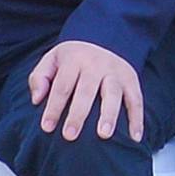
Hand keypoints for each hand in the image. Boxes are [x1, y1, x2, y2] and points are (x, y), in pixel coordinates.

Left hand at [26, 39, 145, 140]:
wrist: (104, 37)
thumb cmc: (73, 58)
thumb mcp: (52, 59)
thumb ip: (39, 77)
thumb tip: (36, 99)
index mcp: (74, 59)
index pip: (62, 86)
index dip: (53, 107)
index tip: (47, 127)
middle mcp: (96, 65)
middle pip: (86, 91)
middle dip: (78, 114)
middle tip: (69, 136)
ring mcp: (116, 72)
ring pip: (113, 94)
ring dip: (108, 115)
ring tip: (104, 135)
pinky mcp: (131, 80)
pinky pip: (136, 100)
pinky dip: (137, 119)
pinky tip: (135, 138)